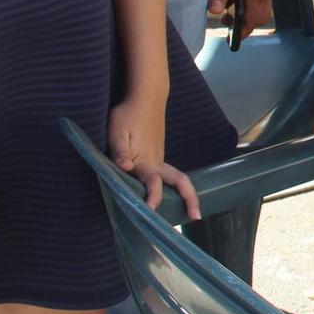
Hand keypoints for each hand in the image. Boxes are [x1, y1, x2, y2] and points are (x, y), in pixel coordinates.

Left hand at [107, 94, 199, 219]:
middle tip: (196, 216)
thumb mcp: (116, 132)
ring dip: (184, 194)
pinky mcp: (157, 153)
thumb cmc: (127, 114)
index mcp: (145, 160)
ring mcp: (159, 157)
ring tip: (189, 211)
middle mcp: (156, 161)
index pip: (153, 182)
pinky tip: (168, 193)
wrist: (146, 96)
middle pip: (180, 181)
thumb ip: (119, 151)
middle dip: (190, 198)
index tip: (151, 210)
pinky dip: (173, 186)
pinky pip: (167, 173)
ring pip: (175, 178)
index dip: (153, 197)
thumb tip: (125, 168)